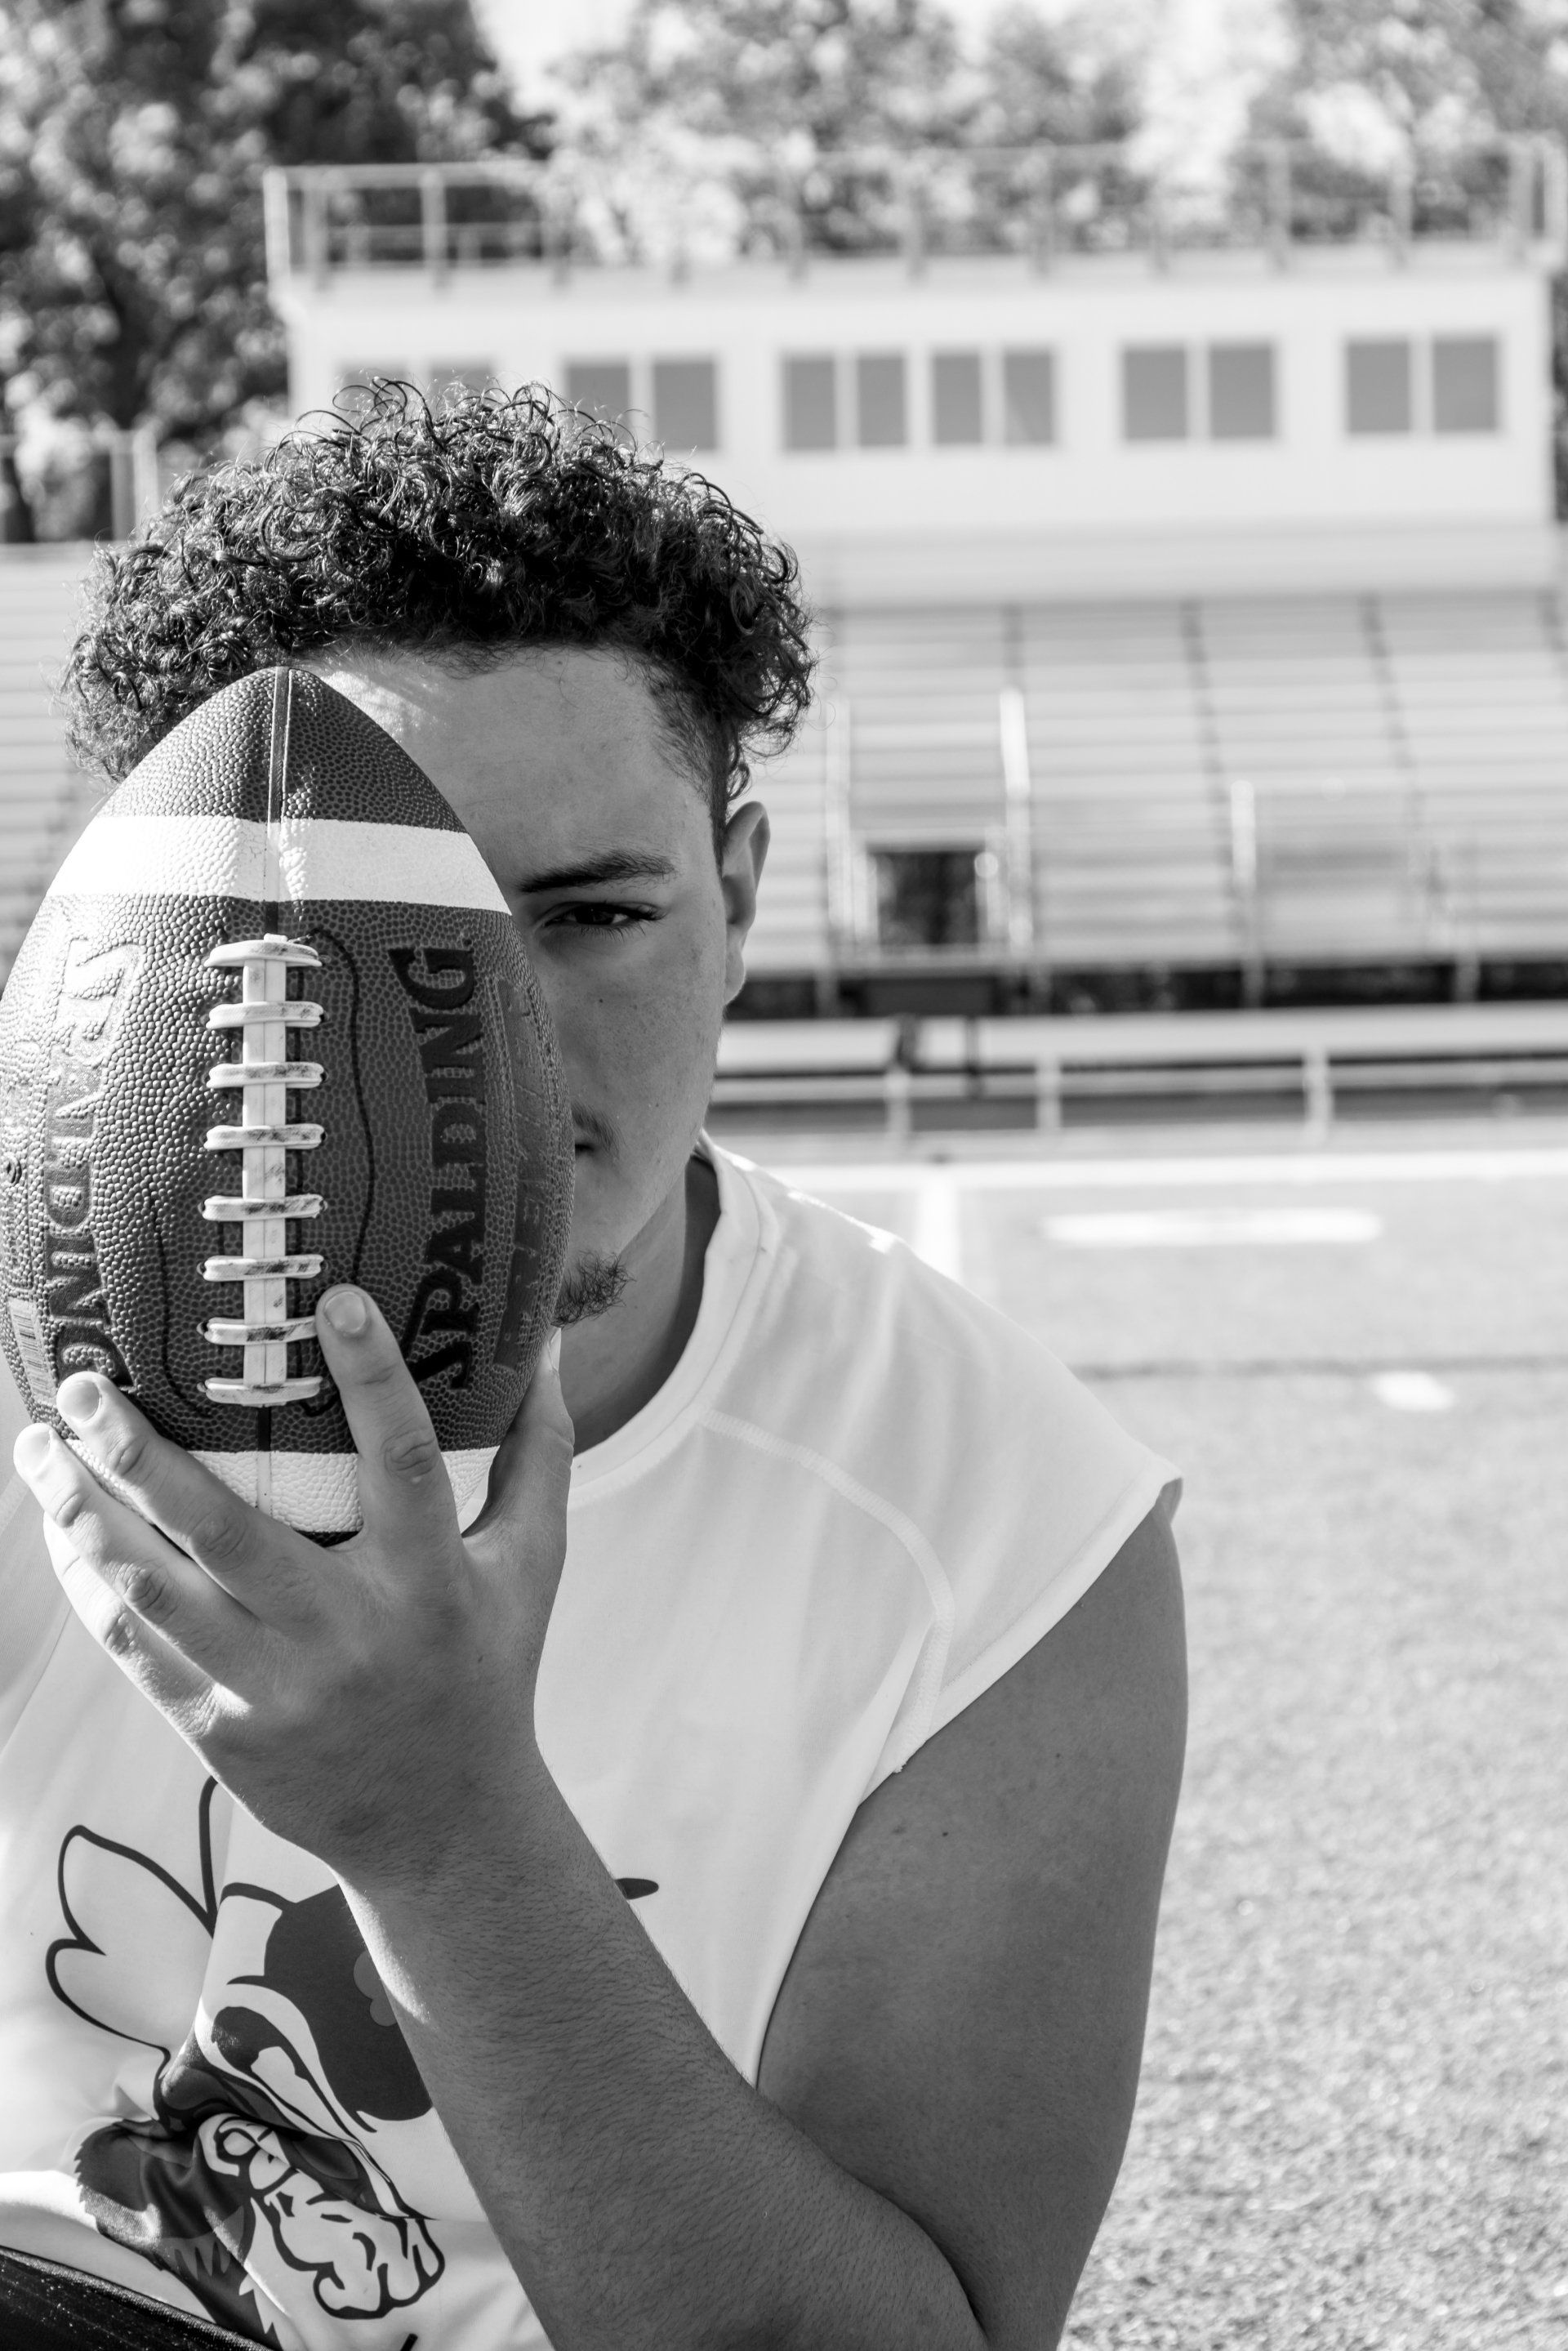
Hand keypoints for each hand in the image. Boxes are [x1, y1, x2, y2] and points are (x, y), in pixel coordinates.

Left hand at [11, 1288, 573, 1885]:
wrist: (446, 1830)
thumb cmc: (487, 1672)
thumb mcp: (532, 1567)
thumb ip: (538, 1456)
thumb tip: (552, 1345)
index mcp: (431, 1583)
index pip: (408, 1466)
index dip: (375, 1381)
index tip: (334, 1299)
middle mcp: (349, 1635)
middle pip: (229, 1533)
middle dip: (144, 1454)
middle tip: (87, 1382)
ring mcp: (276, 1691)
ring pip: (156, 1592)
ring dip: (85, 1514)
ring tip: (42, 1445)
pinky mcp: (222, 1734)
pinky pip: (138, 1650)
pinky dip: (91, 1584)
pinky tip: (61, 1529)